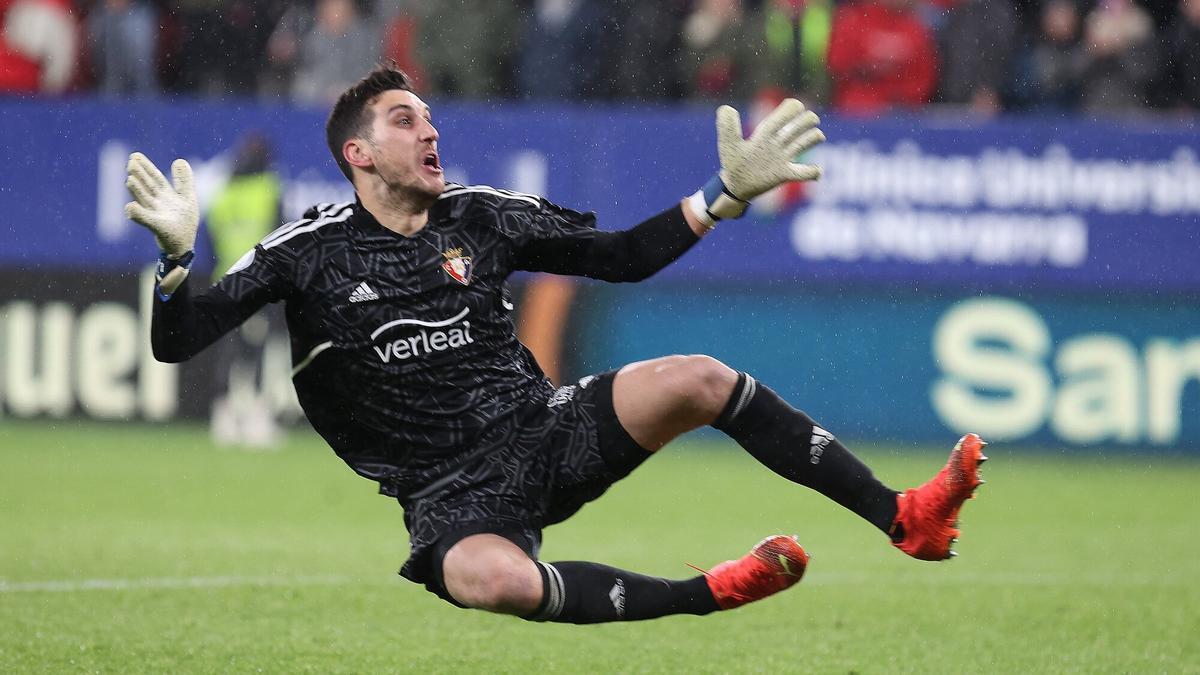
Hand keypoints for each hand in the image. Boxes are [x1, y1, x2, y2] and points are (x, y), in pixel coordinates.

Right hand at [125, 152, 198, 297]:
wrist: (183, 245)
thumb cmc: (184, 222)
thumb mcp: (187, 198)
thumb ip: (184, 180)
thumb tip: (179, 160)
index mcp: (165, 196)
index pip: (155, 178)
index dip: (147, 167)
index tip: (135, 155)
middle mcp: (158, 204)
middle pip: (148, 187)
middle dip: (140, 176)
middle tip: (131, 163)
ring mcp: (156, 215)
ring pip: (145, 201)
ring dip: (137, 192)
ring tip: (129, 180)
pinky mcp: (158, 228)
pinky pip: (147, 221)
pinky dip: (138, 215)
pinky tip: (129, 208)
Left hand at [716, 99, 823, 202]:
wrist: (735, 184)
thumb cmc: (733, 161)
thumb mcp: (728, 144)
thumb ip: (727, 127)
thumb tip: (726, 108)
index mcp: (764, 134)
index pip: (780, 118)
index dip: (790, 110)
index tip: (797, 105)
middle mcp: (777, 143)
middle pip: (798, 126)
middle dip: (807, 120)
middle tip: (812, 119)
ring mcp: (782, 158)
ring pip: (804, 143)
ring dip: (813, 137)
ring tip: (818, 136)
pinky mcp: (784, 174)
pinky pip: (804, 173)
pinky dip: (813, 171)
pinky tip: (816, 172)